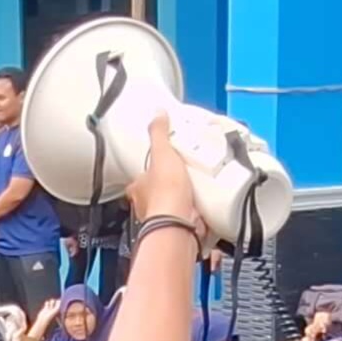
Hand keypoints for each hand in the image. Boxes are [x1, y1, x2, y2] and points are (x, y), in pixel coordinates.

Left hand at [128, 113, 200, 227]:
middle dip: (167, 186)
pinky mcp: (181, 227)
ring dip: (181, 200)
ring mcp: (164, 218)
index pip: (140, 176)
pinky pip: (188, 218)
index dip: (149, 170)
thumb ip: (159, 133)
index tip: (160, 163)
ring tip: (196, 187)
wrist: (179, 222)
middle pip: (155, 192)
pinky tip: (203, 205)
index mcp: (139, 187)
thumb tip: (157, 114)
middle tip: (181, 175)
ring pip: (170, 207)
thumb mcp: (162, 153)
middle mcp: (148, 205)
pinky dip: (194, 213)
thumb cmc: (165, 193)